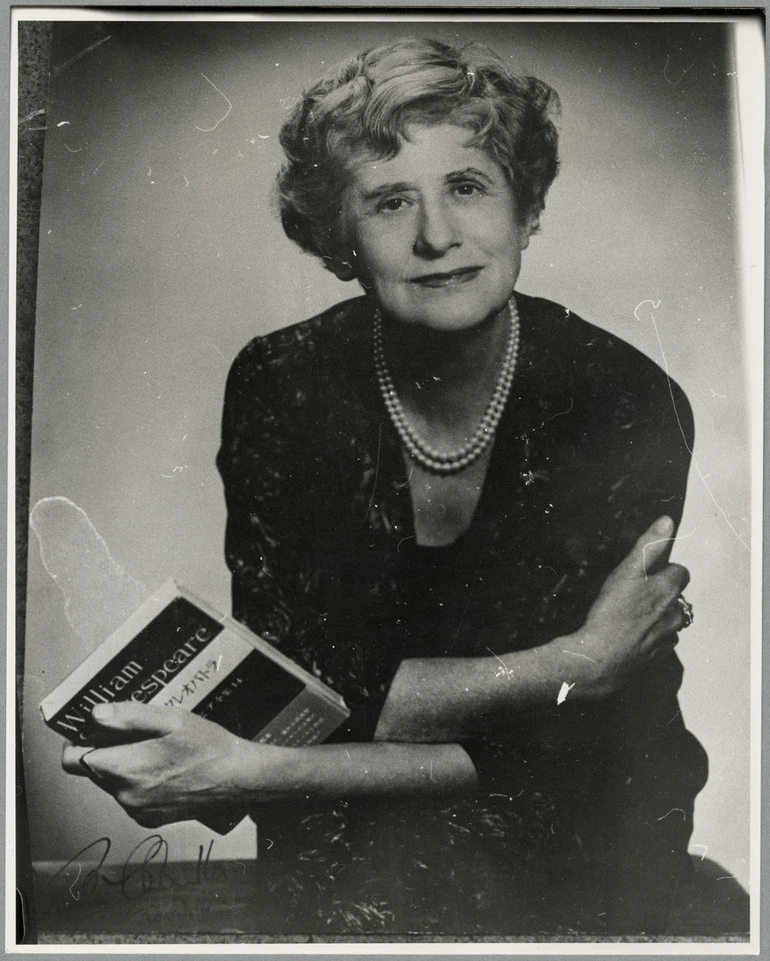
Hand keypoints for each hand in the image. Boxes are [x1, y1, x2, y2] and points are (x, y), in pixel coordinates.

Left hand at [61, 703, 274, 826]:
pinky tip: (163, 768)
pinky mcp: (150, 818)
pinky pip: (130, 796)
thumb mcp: (171, 719)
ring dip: (123, 765)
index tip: (89, 730)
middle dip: (106, 750)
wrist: (238, 778)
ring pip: (112, 783)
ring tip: (155, 748)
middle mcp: (124, 795)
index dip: (77, 742)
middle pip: (94, 770)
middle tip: (134, 732)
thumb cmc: (208, 747)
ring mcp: (137, 810)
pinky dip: (138, 782)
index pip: (73, 760)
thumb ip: (128, 716)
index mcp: (123, 768)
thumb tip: (95, 715)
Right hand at [562, 516, 690, 698]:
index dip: (663, 571)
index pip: (680, 572)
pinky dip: (651, 636)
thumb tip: (667, 521)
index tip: (644, 575)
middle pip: (676, 597)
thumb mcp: (627, 571)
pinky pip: (662, 641)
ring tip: (630, 617)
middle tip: (633, 595)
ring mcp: (668, 637)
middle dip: (662, 594)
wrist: (600, 659)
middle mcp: (674, 613)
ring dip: (658, 616)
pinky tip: (630, 635)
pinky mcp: (658, 655)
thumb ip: (649, 545)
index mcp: (669, 589)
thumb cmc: (611, 612)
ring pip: (670, 619)